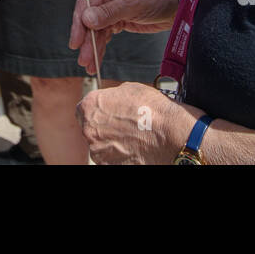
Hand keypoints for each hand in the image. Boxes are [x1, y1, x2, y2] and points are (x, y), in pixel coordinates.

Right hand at [68, 0, 178, 72]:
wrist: (177, 5)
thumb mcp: (134, 3)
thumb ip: (109, 12)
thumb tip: (87, 18)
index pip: (85, 4)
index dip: (79, 24)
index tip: (76, 41)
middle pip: (88, 20)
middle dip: (86, 41)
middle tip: (84, 58)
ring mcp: (111, 11)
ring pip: (96, 31)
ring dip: (92, 48)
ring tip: (89, 65)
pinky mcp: (118, 22)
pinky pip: (105, 36)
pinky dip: (101, 48)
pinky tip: (96, 59)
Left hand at [77, 82, 192, 164]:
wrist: (171, 136)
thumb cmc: (153, 110)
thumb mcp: (129, 89)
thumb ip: (111, 96)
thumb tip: (109, 101)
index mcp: (90, 106)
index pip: (84, 109)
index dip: (98, 111)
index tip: (108, 113)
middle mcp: (89, 129)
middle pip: (90, 128)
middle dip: (103, 127)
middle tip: (123, 126)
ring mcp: (98, 150)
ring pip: (99, 145)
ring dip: (111, 142)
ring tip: (132, 138)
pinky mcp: (108, 165)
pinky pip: (109, 158)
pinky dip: (118, 155)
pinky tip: (134, 148)